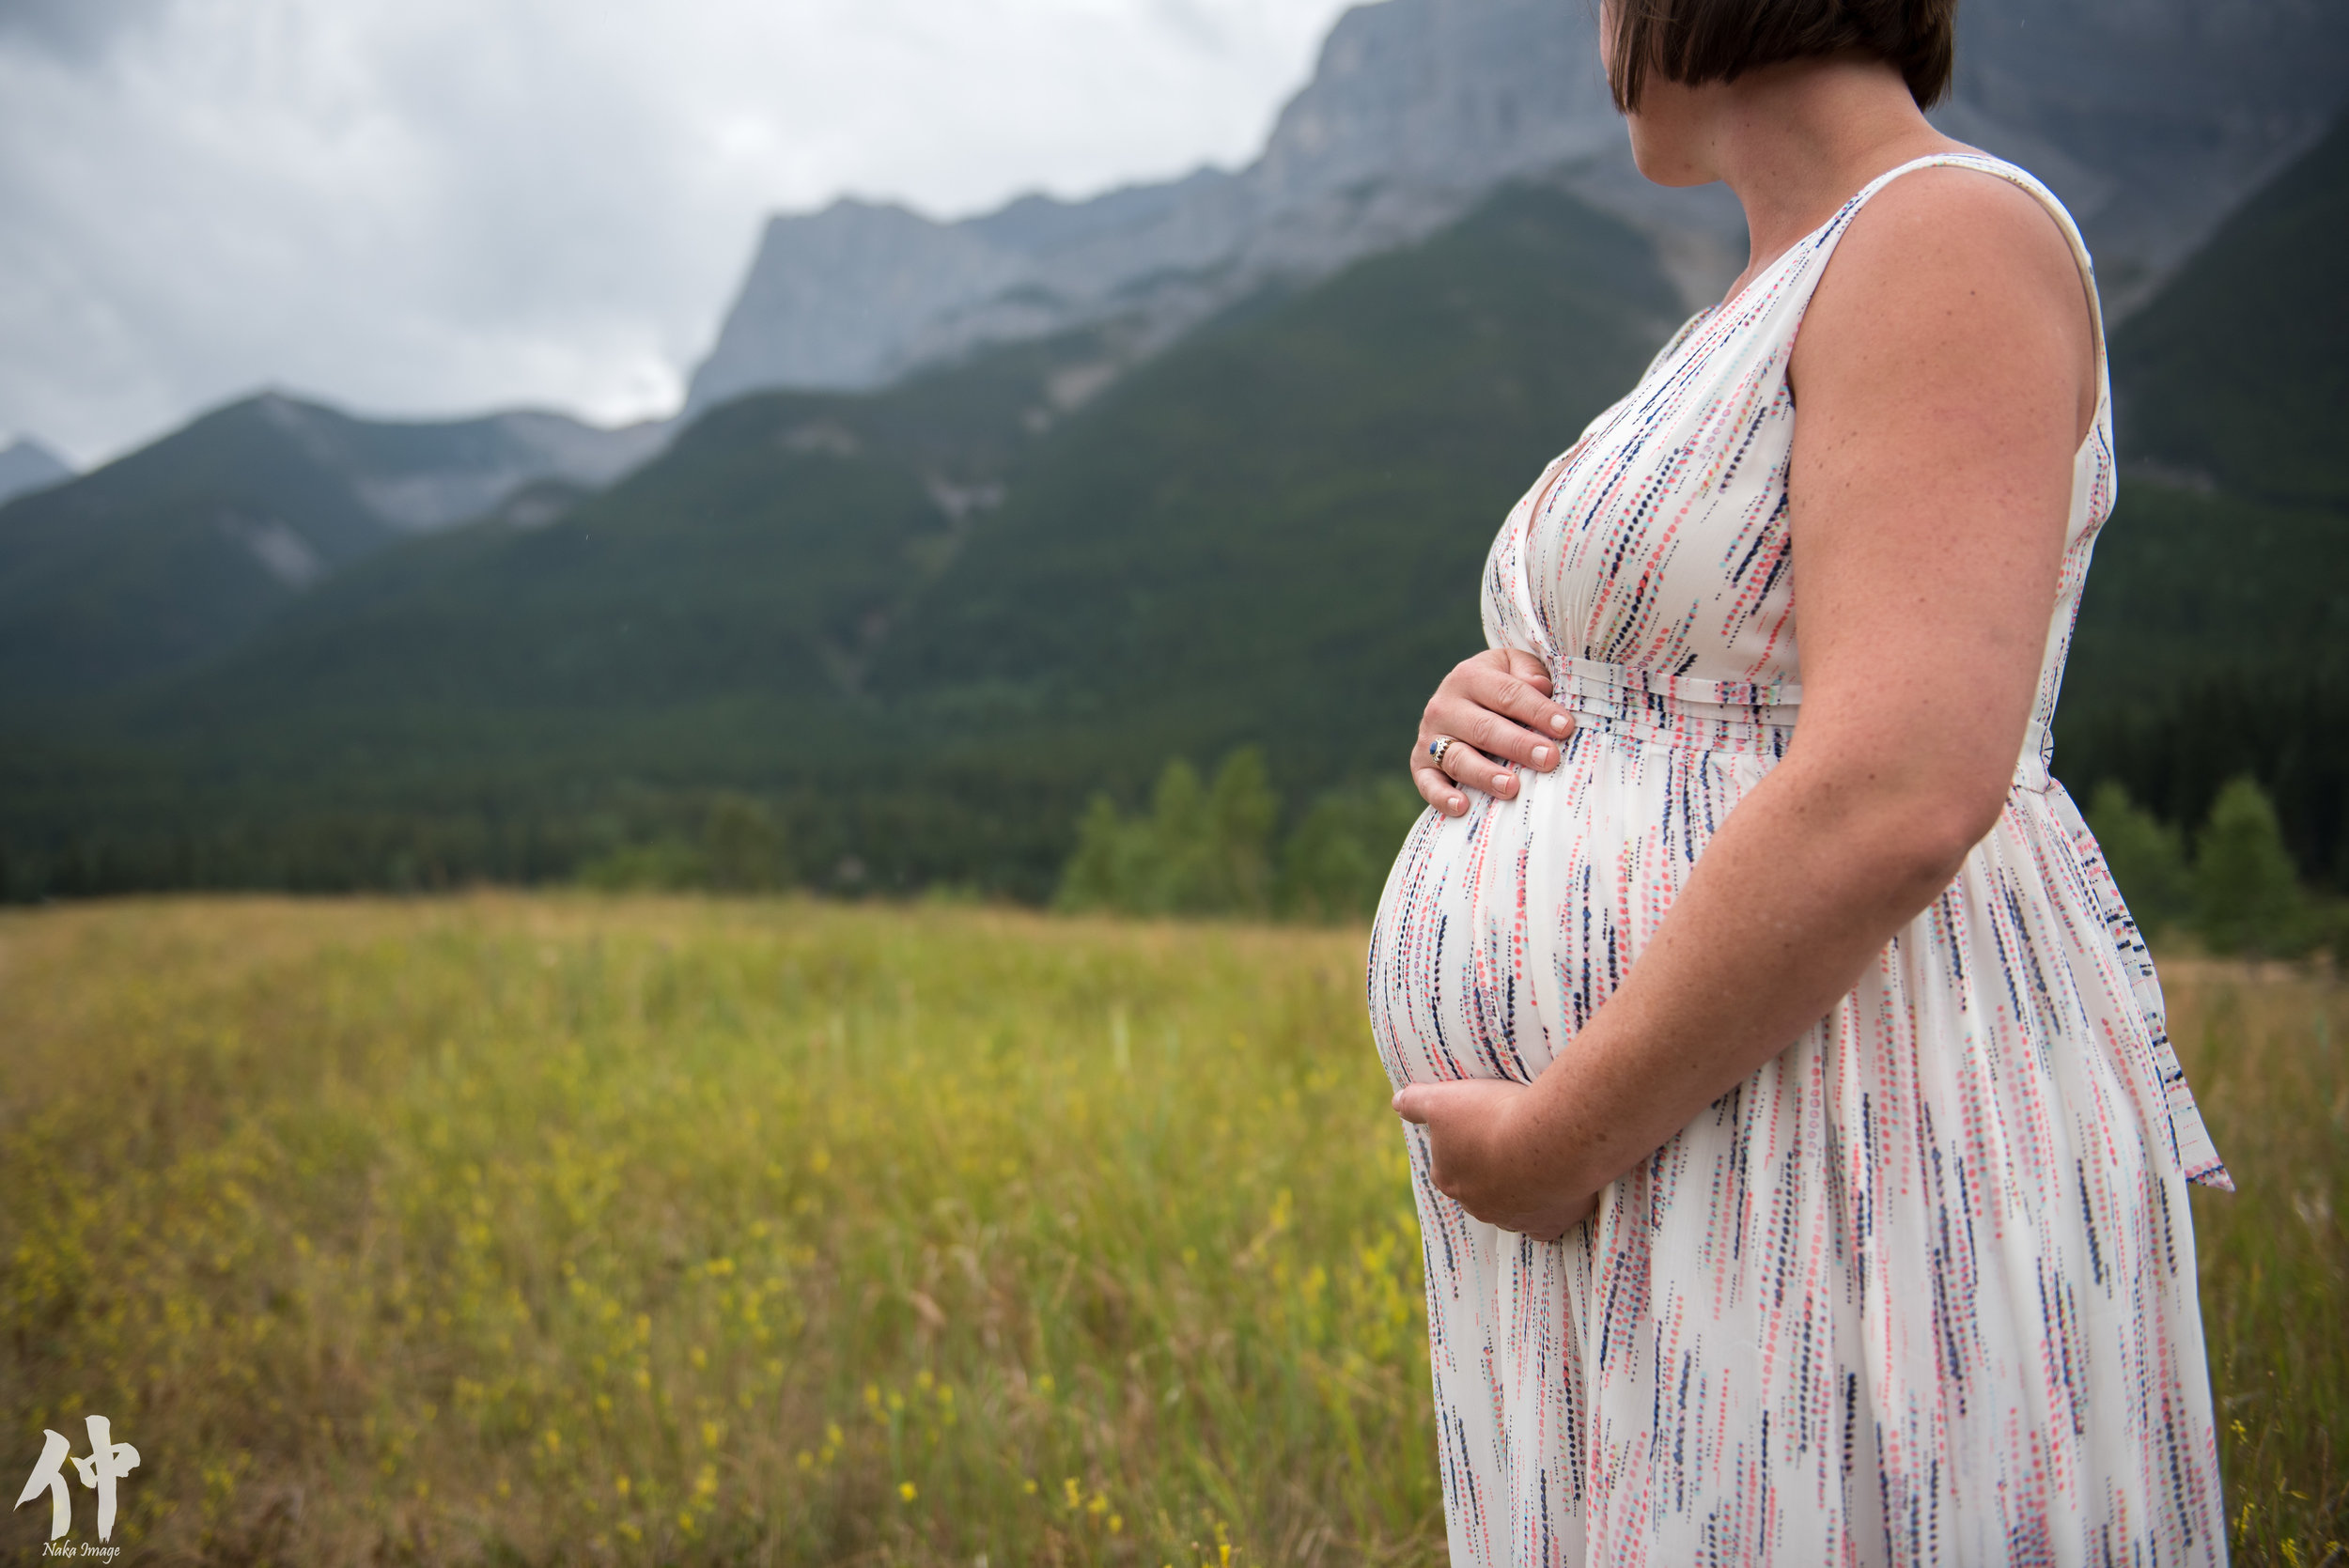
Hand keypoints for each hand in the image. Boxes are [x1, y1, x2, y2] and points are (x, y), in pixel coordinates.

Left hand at [1391, 1079, 1598, 1240]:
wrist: (1549, 1140)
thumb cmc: (1493, 1117)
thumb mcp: (1443, 1099)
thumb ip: (1416, 1101)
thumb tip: (1397, 1102)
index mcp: (1449, 1179)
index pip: (1450, 1162)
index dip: (1466, 1141)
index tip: (1485, 1123)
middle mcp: (1476, 1207)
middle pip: (1482, 1185)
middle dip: (1494, 1166)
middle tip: (1515, 1135)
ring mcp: (1513, 1220)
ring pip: (1514, 1203)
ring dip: (1523, 1184)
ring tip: (1539, 1154)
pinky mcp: (1547, 1226)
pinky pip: (1545, 1222)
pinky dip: (1550, 1207)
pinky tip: (1557, 1186)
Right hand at [1414, 649, 1577, 817]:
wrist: (1459, 699)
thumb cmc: (1500, 687)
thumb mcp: (1514, 666)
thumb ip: (1529, 672)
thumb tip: (1541, 687)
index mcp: (1470, 676)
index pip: (1508, 694)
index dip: (1538, 711)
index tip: (1565, 727)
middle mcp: (1444, 706)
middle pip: (1484, 728)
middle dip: (1518, 745)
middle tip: (1548, 759)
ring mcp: (1431, 738)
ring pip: (1458, 758)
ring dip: (1485, 774)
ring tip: (1512, 787)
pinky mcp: (1420, 764)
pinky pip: (1428, 783)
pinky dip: (1441, 796)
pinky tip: (1461, 806)